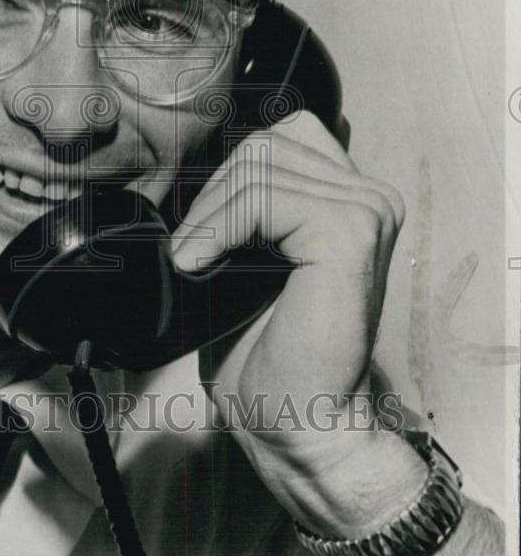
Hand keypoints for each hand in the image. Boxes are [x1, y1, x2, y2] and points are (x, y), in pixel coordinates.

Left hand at [171, 111, 414, 534]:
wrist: (297, 417)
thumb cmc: (267, 348)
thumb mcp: (245, 255)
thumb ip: (242, 200)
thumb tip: (188, 164)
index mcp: (346, 196)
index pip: (275, 138)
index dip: (225, 177)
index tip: (197, 232)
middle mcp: (367, 195)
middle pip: (263, 144)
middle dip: (212, 194)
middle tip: (191, 253)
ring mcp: (365, 209)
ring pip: (258, 164)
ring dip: (210, 214)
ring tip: (196, 263)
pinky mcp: (349, 233)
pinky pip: (263, 196)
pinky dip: (219, 227)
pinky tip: (201, 265)